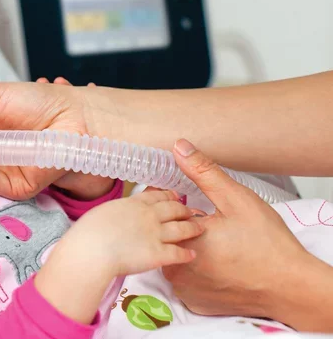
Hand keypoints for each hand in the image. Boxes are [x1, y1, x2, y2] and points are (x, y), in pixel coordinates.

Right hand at [34, 190, 200, 322]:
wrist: (92, 250)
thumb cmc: (89, 232)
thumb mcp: (103, 211)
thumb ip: (117, 211)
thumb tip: (119, 214)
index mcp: (134, 203)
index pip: (157, 196)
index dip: (168, 195)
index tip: (175, 196)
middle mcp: (149, 216)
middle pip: (174, 209)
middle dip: (185, 210)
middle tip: (191, 211)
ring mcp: (155, 234)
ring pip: (181, 229)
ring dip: (192, 228)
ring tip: (199, 229)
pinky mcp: (158, 254)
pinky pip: (177, 253)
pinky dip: (186, 254)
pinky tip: (192, 255)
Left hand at [161, 139, 309, 320]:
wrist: (289, 286)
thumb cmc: (267, 244)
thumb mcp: (236, 199)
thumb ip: (203, 173)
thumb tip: (180, 148)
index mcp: (181, 239)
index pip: (160, 213)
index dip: (175, 204)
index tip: (193, 205)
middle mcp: (175, 268)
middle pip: (165, 236)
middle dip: (180, 226)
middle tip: (211, 226)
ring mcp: (183, 288)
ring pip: (174, 258)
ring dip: (186, 248)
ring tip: (215, 244)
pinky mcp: (194, 301)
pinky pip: (186, 280)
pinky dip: (196, 270)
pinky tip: (215, 263)